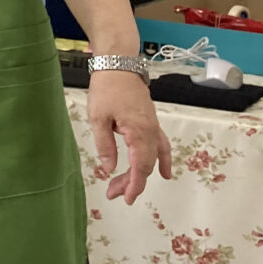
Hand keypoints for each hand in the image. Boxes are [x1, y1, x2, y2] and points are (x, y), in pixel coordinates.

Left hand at [88, 69, 171, 205]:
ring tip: (129, 189)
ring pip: (153, 157)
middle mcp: (151, 131)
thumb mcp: (98, 118)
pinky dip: (162, 160)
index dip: (135, 185)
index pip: (141, 166)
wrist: (119, 64)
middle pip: (147, 165)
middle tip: (114, 193)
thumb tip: (109, 169)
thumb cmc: (106, 88)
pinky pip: (160, 146)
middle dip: (132, 182)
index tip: (126, 199)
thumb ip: (105, 145)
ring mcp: (153, 126)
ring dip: (142, 174)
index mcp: (139, 131)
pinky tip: (164, 173)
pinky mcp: (151, 122)